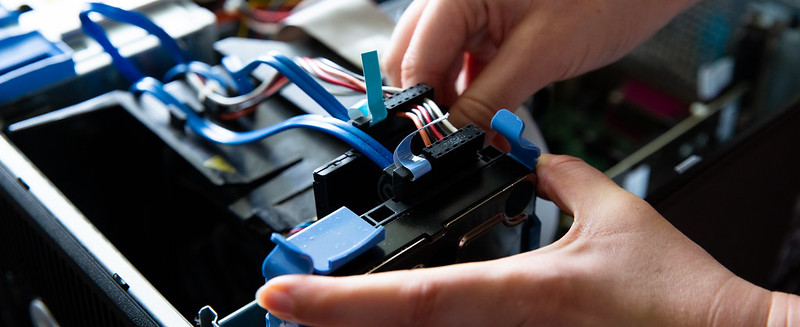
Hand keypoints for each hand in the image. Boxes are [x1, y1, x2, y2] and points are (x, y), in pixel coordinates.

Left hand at [257, 154, 794, 325]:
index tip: (283, 296)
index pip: (412, 296)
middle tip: (283, 307)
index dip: (339, 300)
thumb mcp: (611, 213)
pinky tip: (392, 319)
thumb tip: (532, 157)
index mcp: (521, 292)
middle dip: (334, 323)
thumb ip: (560, 177)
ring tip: (320, 315)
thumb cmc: (675, 295)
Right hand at [383, 0, 697, 129]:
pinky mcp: (488, 22)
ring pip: (436, 63)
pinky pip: (463, 60)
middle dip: (430, 104)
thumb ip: (488, 100)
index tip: (433, 146)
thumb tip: (455, 140)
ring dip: (451, 101)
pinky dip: (471, 90)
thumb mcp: (540, 56)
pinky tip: (485, 117)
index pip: (413, 60)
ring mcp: (469, 9)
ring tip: (474, 133)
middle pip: (414, 60)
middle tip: (451, 143)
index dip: (421, 108)